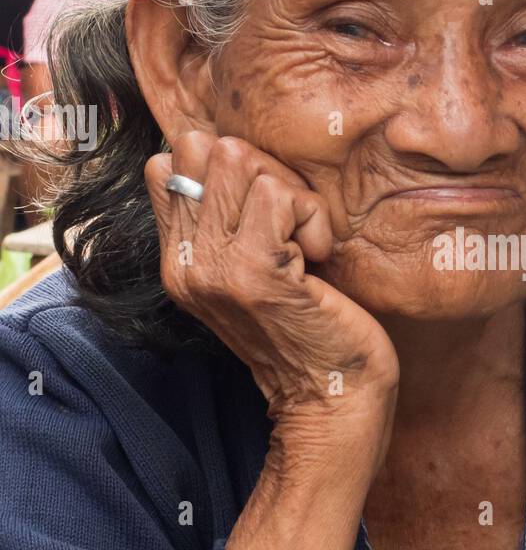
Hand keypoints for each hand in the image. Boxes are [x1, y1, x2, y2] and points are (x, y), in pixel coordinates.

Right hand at [144, 131, 398, 436]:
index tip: (264, 217)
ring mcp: (213, 267)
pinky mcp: (254, 273)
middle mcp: (183, 261)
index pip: (171, 162)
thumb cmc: (307, 326)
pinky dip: (311, 219)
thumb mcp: (250, 269)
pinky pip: (281, 195)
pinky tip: (315, 262)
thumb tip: (223, 149)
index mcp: (176, 257)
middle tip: (291, 228)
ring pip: (243, 162)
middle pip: (209, 148)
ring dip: (292, 197)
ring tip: (302, 248)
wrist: (330, 400)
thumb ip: (224, 219)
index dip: (229, 170)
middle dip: (265, 173)